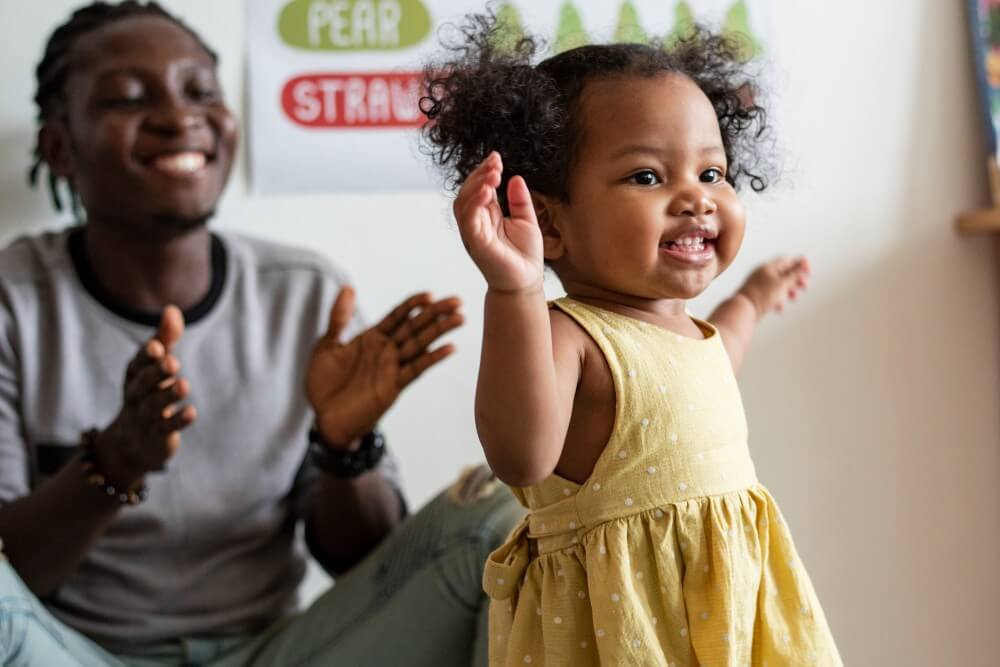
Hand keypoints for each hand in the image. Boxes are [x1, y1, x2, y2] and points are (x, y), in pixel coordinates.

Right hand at [94, 306, 196, 487]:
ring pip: (155, 406)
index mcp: (135, 375)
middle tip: (173, 362)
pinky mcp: (158, 436)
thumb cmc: (148, 391)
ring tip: (184, 385)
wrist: (132, 441)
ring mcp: (146, 417)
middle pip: (145, 383)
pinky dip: (178, 421)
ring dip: (168, 395)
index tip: (158, 347)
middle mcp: (137, 395)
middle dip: (157, 373)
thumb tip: (172, 309)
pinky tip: (191, 412)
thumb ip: (165, 338)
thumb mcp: (154, 365)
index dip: (147, 355)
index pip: (138, 363)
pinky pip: (167, 429)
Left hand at [306, 287, 462, 446]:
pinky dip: (432, 358)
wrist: (324, 419)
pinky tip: (449, 348)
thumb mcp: (327, 345)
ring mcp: (392, 367)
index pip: (398, 316)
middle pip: (415, 326)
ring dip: (440, 331)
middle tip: (457, 301)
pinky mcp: (394, 385)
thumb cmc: (324, 384)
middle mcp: (386, 350)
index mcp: (372, 338)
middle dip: (436, 313)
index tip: (430, 294)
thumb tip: (348, 287)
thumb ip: (339, 318)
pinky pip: (416, 369)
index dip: (413, 305)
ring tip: (460, 318)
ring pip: (420, 344)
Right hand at [452, 151, 543, 292]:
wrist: (527, 281)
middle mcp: (476, 223)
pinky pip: (469, 221)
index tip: (496, 157)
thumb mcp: (526, 220)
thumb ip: (520, 200)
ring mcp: (474, 233)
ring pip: (463, 204)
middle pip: (467, 192)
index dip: (484, 171)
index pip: (479, 188)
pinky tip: (487, 192)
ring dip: (475, 186)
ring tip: (492, 175)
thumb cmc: (524, 255)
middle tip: (495, 164)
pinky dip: (474, 204)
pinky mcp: (476, 244)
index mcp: (486, 216)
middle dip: (479, 175)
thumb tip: (515, 178)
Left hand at [738, 256, 810, 316]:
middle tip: (805, 287)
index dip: (800, 265)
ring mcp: (758, 285)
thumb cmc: (762, 296)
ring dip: (789, 291)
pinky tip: (779, 308)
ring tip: (794, 298)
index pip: (787, 260)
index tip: (809, 272)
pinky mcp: (756, 296)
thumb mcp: (782, 284)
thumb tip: (803, 262)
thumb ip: (794, 273)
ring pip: (778, 285)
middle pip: (784, 273)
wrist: (742, 311)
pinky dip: (778, 300)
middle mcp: (762, 274)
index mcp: (767, 267)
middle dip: (796, 280)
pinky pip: (770, 296)